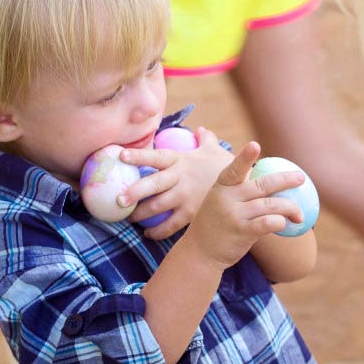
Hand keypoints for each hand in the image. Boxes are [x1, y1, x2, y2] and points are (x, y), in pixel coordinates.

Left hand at [118, 127, 233, 238]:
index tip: (120, 155)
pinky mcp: (191, 214)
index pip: (156, 156)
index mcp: (181, 160)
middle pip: (153, 184)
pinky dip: (157, 231)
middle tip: (118, 199)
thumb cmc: (226, 168)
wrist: (246, 190)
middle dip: (134, 192)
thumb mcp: (215, 150)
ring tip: (127, 218)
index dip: (139, 156)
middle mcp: (180, 178)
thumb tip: (200, 130)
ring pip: (157, 207)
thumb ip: (205, 139)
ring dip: (140, 214)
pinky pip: (170, 225)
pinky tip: (148, 234)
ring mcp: (185, 197)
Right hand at [184, 141, 304, 268]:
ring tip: (300, 215)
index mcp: (222, 186)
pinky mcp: (242, 232)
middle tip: (301, 178)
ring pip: (270, 205)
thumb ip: (237, 188)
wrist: (199, 253)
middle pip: (262, 184)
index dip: (245, 157)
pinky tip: (287, 224)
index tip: (255, 145)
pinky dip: (280, 222)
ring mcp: (234, 215)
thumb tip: (265, 177)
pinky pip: (268, 223)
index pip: (235, 168)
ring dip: (290, 208)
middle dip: (285, 180)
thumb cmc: (214, 223)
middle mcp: (227, 198)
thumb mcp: (218, 200)